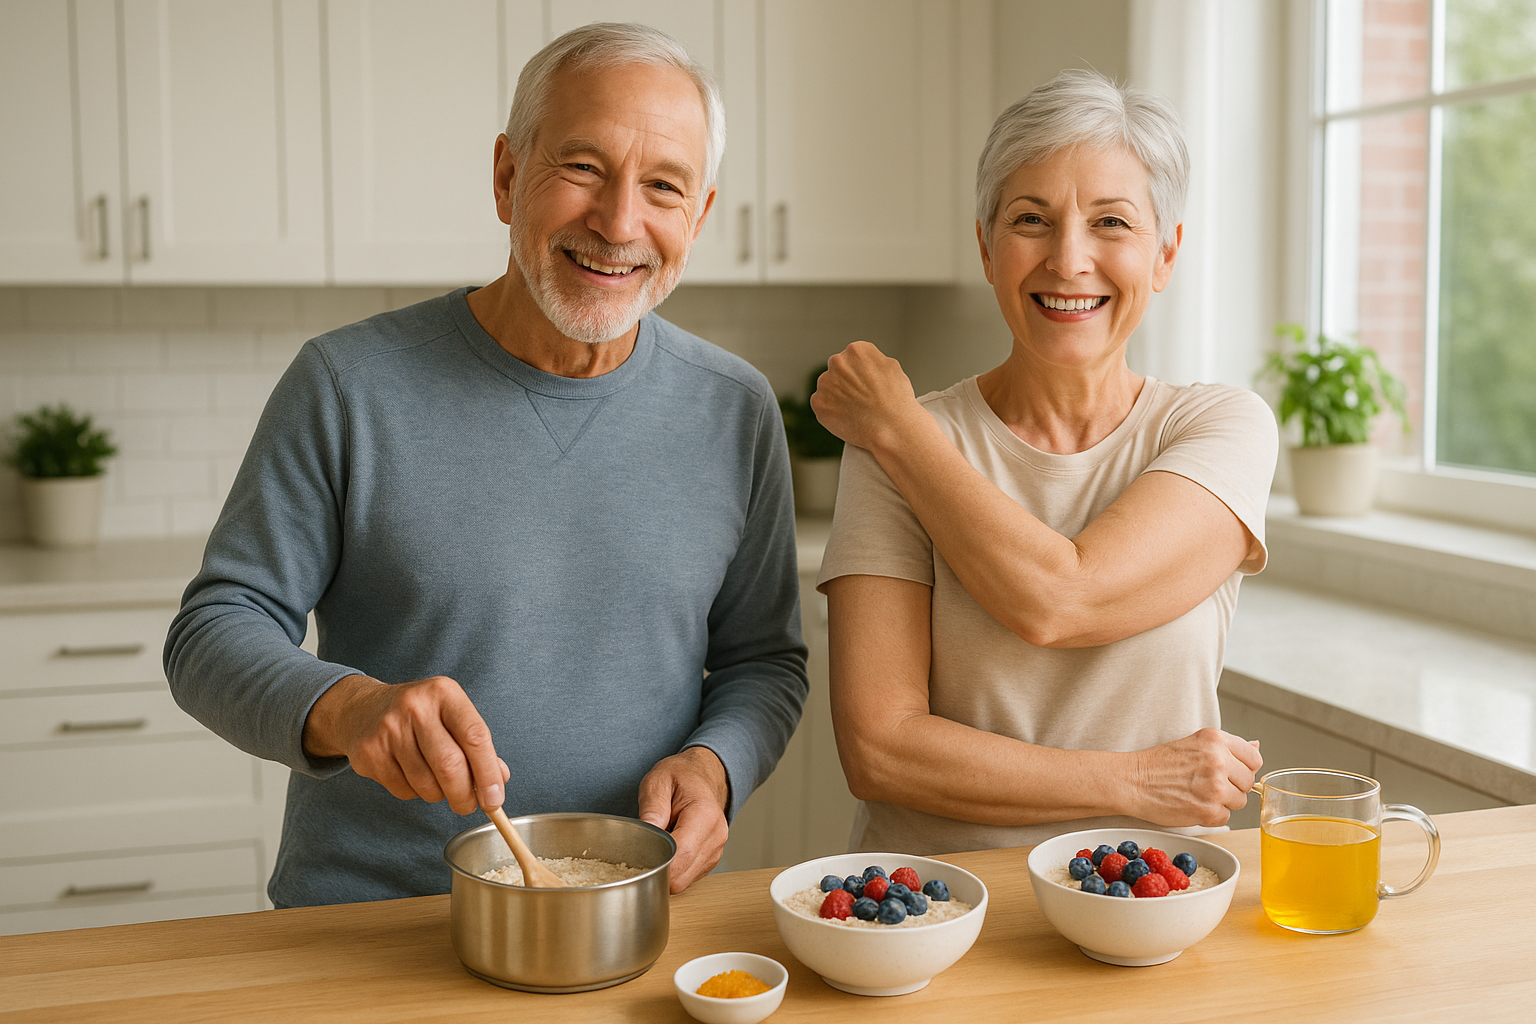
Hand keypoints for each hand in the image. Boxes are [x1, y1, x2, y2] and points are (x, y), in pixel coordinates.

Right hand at [303, 674, 509, 814]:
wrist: (363, 709)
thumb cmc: (419, 715)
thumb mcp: (451, 716)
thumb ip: (476, 745)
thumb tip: (499, 779)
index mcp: (444, 693)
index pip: (475, 736)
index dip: (488, 773)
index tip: (495, 799)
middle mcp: (416, 707)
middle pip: (450, 765)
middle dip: (465, 795)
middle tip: (468, 806)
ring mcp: (389, 729)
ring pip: (426, 784)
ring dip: (439, 795)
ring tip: (438, 785)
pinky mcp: (369, 752)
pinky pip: (403, 790)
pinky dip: (415, 793)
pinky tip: (411, 776)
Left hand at [637, 746, 730, 893]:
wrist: (702, 776)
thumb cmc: (680, 777)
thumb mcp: (658, 781)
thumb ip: (652, 807)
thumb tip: (644, 835)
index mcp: (704, 815)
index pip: (680, 856)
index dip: (655, 862)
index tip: (637, 854)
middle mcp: (715, 837)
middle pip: (680, 876)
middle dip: (657, 868)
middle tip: (644, 846)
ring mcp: (715, 851)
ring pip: (683, 881)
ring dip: (665, 869)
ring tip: (659, 843)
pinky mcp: (710, 861)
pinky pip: (687, 878)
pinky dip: (673, 869)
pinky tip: (668, 849)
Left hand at [809, 341, 922, 451]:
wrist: (892, 428)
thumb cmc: (897, 400)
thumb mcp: (892, 368)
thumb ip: (872, 360)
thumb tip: (863, 363)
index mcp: (856, 350)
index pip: (852, 357)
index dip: (860, 372)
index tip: (866, 383)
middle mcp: (837, 362)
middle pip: (837, 369)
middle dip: (846, 381)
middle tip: (859, 397)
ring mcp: (825, 383)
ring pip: (828, 386)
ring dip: (837, 395)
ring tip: (855, 409)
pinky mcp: (818, 403)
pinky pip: (821, 404)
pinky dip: (831, 411)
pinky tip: (847, 417)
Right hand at [1127, 728, 1262, 827]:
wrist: (1132, 781)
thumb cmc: (1158, 763)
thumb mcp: (1194, 743)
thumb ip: (1228, 747)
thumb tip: (1256, 746)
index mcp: (1216, 740)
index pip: (1254, 758)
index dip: (1242, 768)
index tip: (1230, 772)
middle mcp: (1219, 760)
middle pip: (1249, 781)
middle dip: (1232, 786)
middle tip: (1206, 784)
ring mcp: (1216, 787)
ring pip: (1239, 801)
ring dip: (1222, 802)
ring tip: (1197, 794)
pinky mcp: (1210, 810)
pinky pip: (1225, 818)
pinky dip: (1211, 815)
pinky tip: (1193, 805)